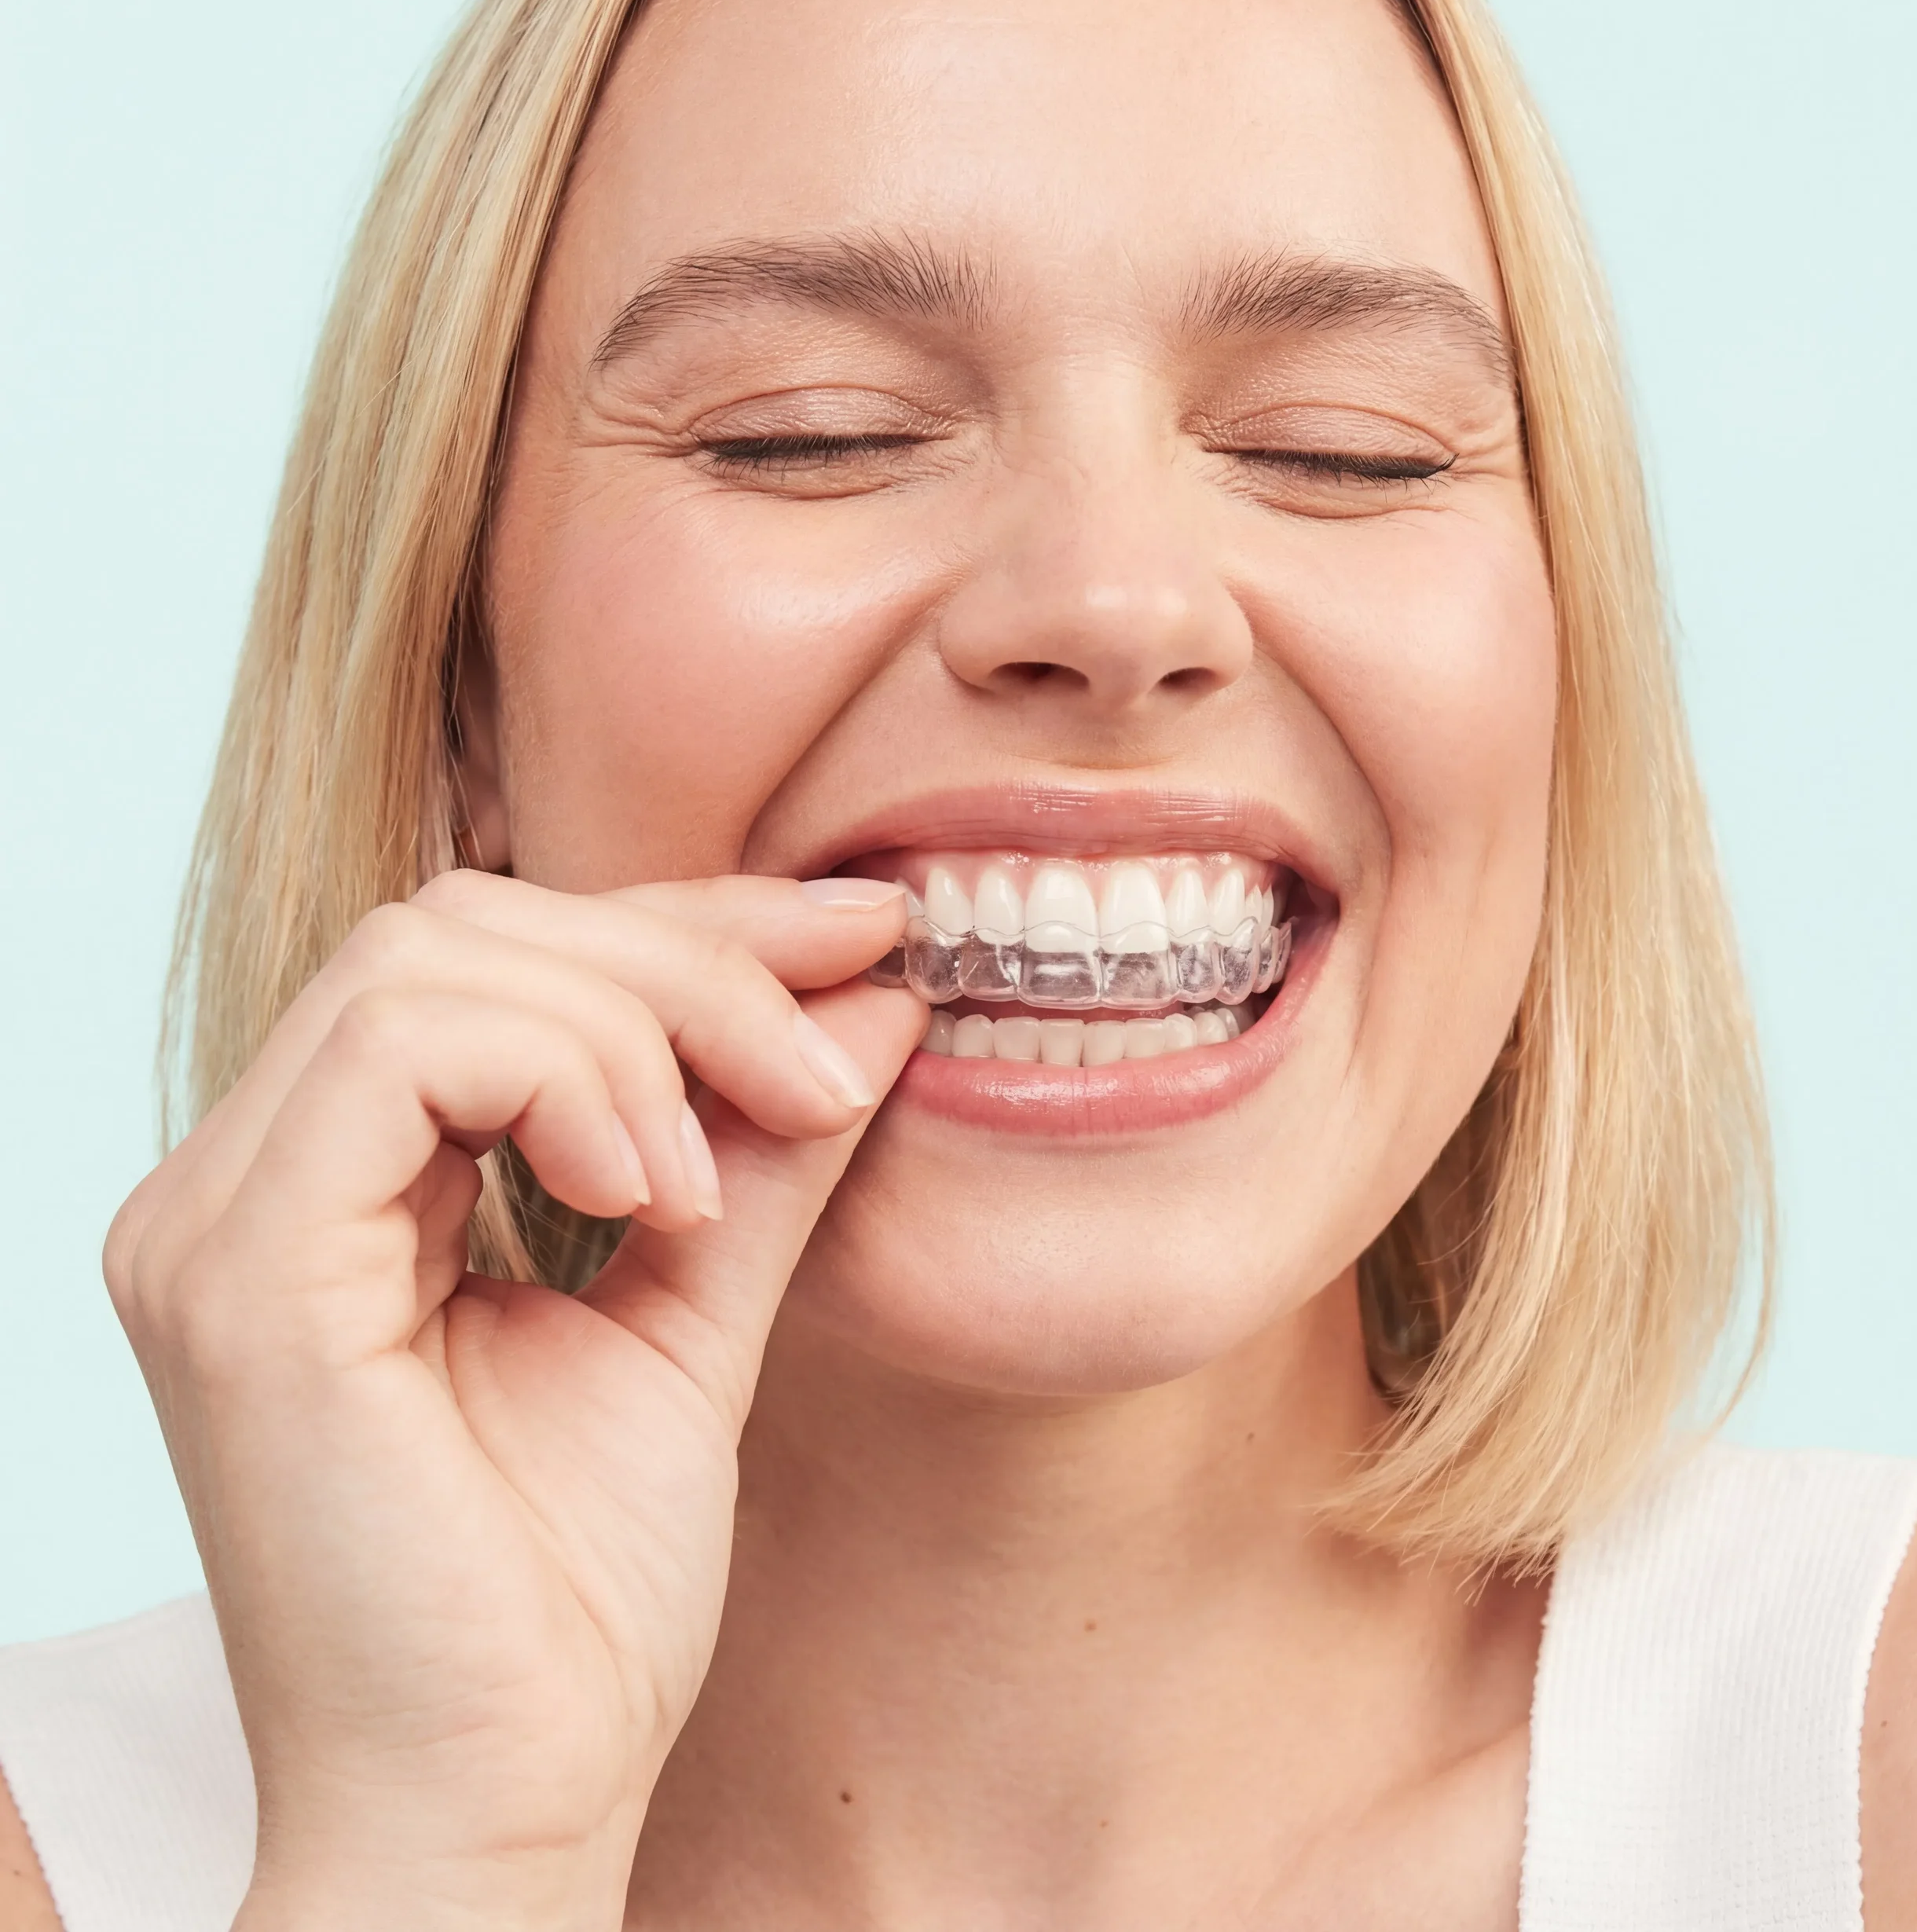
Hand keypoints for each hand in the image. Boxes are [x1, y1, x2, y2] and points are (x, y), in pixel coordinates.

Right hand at [102, 870, 922, 1929]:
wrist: (505, 1812)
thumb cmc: (577, 1600)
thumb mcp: (697, 1318)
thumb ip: (762, 1153)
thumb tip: (873, 999)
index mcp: (333, 1187)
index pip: (500, 956)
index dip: (692, 927)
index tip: (866, 939)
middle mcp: (245, 1183)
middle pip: (467, 925)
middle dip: (682, 962)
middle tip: (825, 1065)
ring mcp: (221, 1222)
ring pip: (435, 956)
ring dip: (637, 1028)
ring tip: (717, 1182)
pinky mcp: (239, 1277)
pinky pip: (401, 1048)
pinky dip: (568, 1079)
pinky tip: (654, 1199)